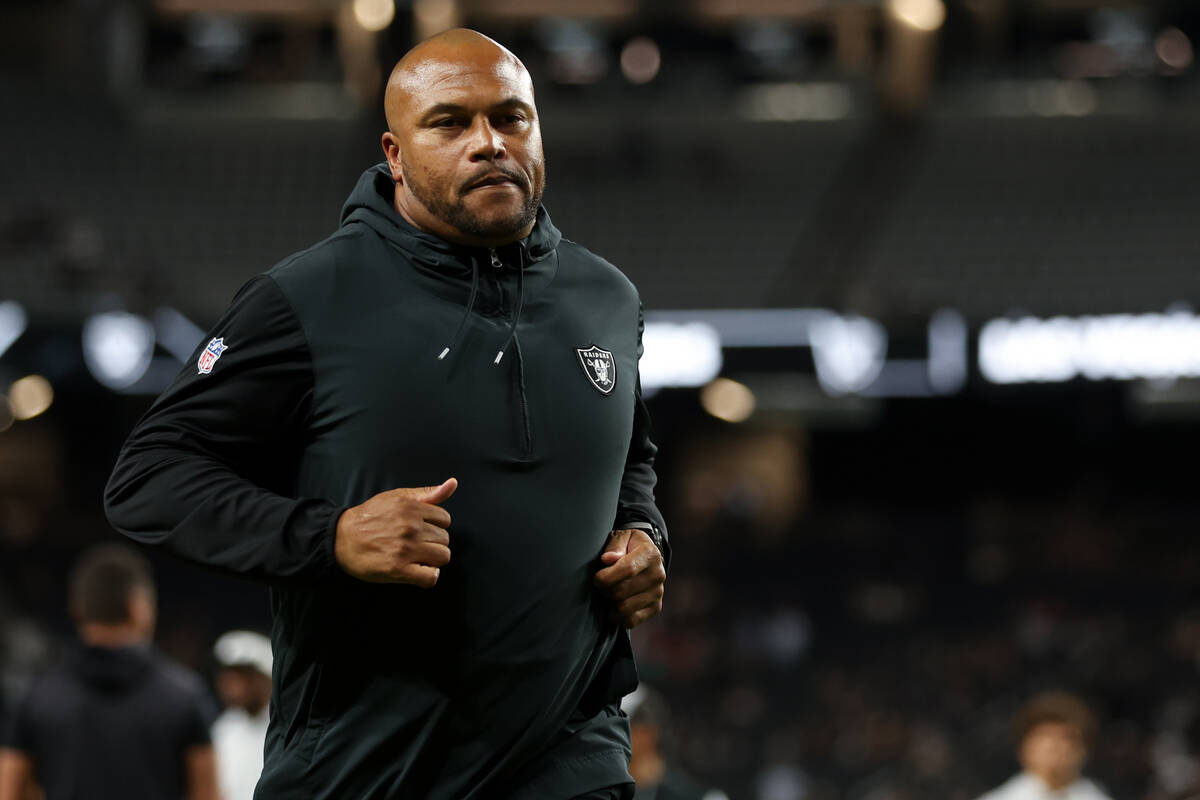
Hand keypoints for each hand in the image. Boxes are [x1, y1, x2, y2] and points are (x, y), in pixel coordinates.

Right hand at [334, 478, 456, 586]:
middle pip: (445, 539)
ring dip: (433, 560)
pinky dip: (429, 576)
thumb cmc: (369, 516)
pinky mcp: (398, 570)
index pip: (445, 519)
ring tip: (417, 557)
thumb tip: (453, 483)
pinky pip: (430, 578)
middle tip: (416, 544)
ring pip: (442, 557)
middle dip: (434, 543)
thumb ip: (427, 493)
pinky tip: (419, 571)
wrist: (341, 537)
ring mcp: (405, 549)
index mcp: (411, 508)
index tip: (423, 530)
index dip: (435, 526)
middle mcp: (410, 528)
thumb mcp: (397, 497)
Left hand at [593, 529, 665, 628]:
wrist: (646, 556)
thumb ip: (614, 546)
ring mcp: (658, 593)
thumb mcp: (622, 537)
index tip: (597, 577)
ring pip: (624, 608)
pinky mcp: (655, 608)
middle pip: (622, 592)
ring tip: (608, 593)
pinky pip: (630, 621)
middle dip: (605, 590)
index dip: (606, 577)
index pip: (627, 569)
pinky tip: (614, 605)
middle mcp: (658, 574)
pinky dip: (617, 616)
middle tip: (602, 585)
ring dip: (610, 603)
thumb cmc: (628, 546)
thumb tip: (608, 559)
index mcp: (650, 554)